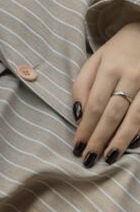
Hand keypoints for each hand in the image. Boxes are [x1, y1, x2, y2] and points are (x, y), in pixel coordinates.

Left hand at [72, 21, 139, 165]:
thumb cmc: (116, 52)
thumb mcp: (94, 60)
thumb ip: (83, 85)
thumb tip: (77, 114)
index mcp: (109, 68)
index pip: (95, 104)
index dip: (86, 128)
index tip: (77, 146)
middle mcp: (131, 76)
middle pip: (113, 114)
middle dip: (100, 139)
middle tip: (89, 159)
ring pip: (135, 118)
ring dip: (120, 141)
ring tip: (108, 157)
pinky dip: (139, 132)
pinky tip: (129, 145)